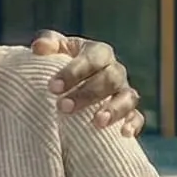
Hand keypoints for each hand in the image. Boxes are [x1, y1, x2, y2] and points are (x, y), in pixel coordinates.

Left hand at [31, 32, 145, 134]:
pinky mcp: (129, 112)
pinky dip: (133, 124)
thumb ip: (47, 43)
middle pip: (109, 78)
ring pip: (127, 98)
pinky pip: (137, 117)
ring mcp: (124, 91)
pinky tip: (124, 133)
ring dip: (114, 109)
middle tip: (62, 107)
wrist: (75, 84)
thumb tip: (39, 48)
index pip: (92, 58)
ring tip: (97, 122)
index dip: (74, 72)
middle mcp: (115, 70)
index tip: (53, 87)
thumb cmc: (64, 63)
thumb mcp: (56, 49)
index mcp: (99, 52)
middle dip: (87, 94)